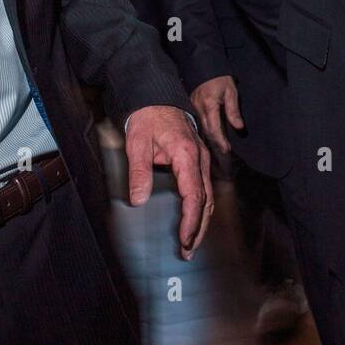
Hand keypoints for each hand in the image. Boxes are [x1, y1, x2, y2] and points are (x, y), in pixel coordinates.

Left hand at [125, 105, 212, 259]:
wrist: (156, 94)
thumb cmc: (147, 116)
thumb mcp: (137, 141)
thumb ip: (139, 170)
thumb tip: (138, 200)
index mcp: (186, 154)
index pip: (194, 194)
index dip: (190, 220)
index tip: (184, 238)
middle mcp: (200, 158)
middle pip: (206, 200)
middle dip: (199, 228)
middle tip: (188, 251)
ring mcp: (202, 158)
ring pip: (208, 195)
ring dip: (202, 221)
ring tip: (191, 243)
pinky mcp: (198, 159)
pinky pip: (204, 188)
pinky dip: (201, 208)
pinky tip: (194, 220)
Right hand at [190, 75, 242, 153]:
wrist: (204, 65)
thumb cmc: (219, 78)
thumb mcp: (230, 91)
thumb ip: (233, 110)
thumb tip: (239, 127)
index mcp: (209, 105)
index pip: (214, 129)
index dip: (221, 141)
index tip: (227, 150)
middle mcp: (198, 108)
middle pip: (206, 131)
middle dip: (215, 143)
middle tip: (224, 152)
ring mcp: (193, 108)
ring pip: (201, 128)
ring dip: (210, 138)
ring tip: (219, 147)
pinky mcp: (192, 106)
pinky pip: (198, 122)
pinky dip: (204, 130)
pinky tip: (210, 135)